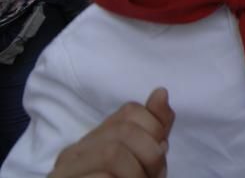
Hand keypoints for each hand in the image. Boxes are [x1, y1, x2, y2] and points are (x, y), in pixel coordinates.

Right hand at [49, 88, 173, 177]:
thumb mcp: (144, 162)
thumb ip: (153, 131)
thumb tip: (161, 92)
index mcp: (95, 141)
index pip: (130, 110)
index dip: (155, 128)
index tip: (162, 151)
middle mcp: (75, 153)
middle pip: (124, 130)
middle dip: (151, 154)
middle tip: (154, 176)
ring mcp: (65, 174)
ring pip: (112, 153)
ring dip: (138, 173)